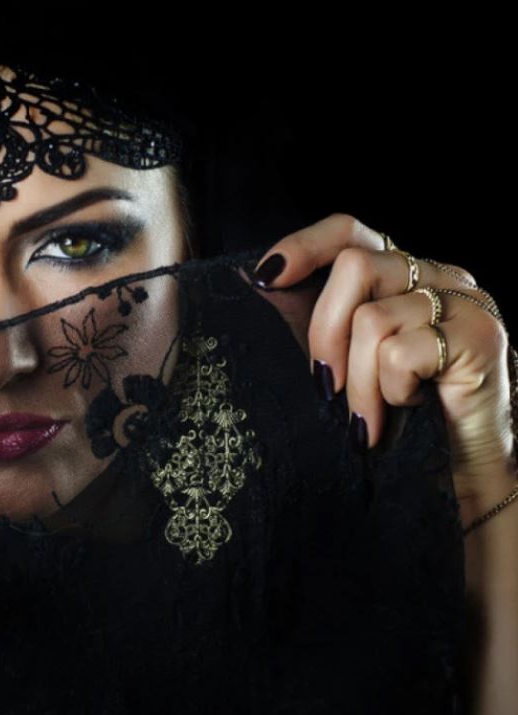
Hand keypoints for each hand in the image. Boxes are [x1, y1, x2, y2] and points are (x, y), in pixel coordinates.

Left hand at [247, 212, 515, 503]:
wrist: (468, 460)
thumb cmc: (400, 407)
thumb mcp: (344, 357)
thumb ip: (311, 317)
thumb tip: (257, 279)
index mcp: (404, 272)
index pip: (351, 230)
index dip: (305, 245)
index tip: (265, 277)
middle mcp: (438, 274)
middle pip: (356, 267)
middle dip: (324, 332)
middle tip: (324, 385)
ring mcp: (464, 300)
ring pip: (374, 320)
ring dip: (358, 383)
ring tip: (369, 417)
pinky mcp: (479, 336)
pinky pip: (402, 354)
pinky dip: (393, 392)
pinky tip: (411, 406)